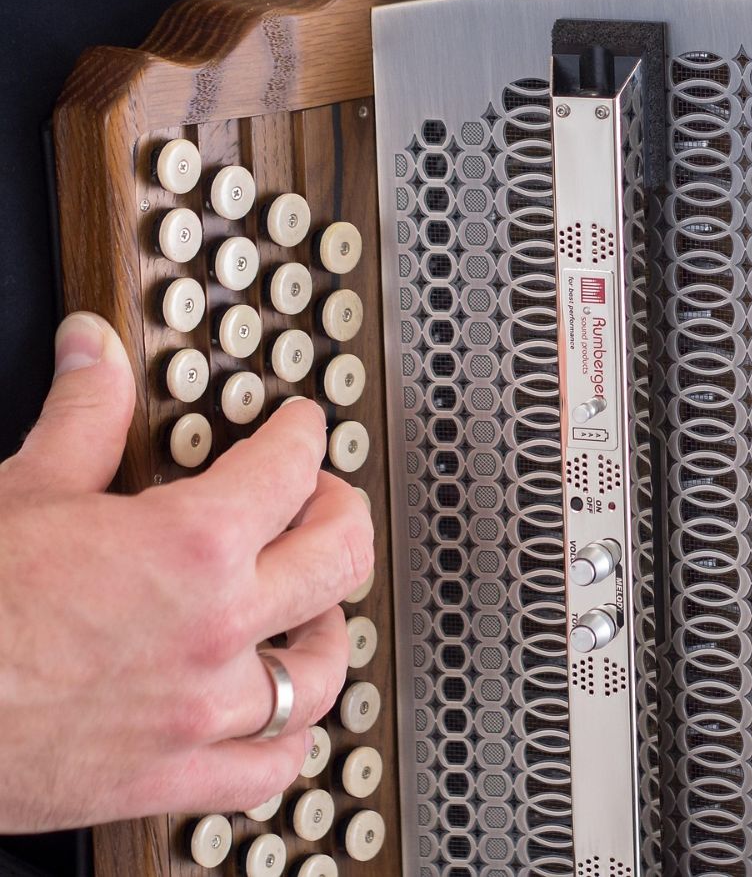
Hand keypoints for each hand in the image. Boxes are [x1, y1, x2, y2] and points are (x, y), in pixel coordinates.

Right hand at [0, 313, 374, 832]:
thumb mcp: (23, 491)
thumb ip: (82, 416)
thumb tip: (93, 351)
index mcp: (191, 545)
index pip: (289, 468)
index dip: (302, 436)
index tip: (301, 431)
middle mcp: (217, 627)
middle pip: (340, 561)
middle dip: (342, 517)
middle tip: (327, 503)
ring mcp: (202, 709)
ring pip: (320, 672)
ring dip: (326, 632)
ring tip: (314, 610)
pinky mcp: (171, 777)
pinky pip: (272, 768)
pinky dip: (290, 742)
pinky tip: (284, 720)